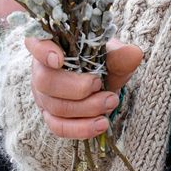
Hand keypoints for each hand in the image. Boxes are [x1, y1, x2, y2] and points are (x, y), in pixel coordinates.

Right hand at [25, 35, 143, 139]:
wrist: (102, 82)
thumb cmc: (102, 63)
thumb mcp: (112, 56)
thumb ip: (120, 56)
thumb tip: (134, 53)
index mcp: (52, 46)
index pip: (35, 42)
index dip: (42, 50)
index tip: (59, 58)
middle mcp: (42, 70)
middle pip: (46, 81)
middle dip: (76, 87)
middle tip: (101, 85)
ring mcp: (44, 96)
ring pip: (55, 106)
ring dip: (86, 108)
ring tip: (111, 102)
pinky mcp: (51, 116)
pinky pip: (59, 127)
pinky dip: (81, 128)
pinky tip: (101, 124)